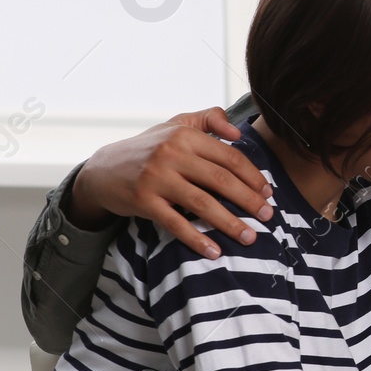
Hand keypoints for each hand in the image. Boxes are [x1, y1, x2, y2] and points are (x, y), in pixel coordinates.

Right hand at [70, 107, 273, 259]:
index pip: (229, 157)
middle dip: (249, 201)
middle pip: (221, 181)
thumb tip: (238, 132)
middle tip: (268, 216)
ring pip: (202, 203)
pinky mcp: (143, 201)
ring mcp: (156, 178)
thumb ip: (209, 119)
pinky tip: (214, 252)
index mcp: (185, 135)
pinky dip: (197, 239)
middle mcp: (171, 154)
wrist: (102, 170)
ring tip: (250, 237)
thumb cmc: (149, 148)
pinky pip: (175, 223)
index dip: (253, 176)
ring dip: (230, 223)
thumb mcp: (176, 124)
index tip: (268, 193)